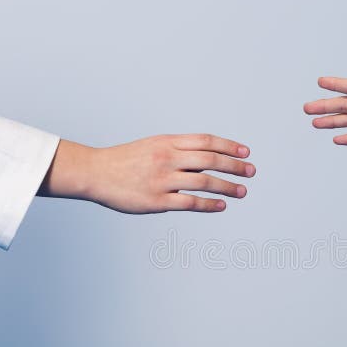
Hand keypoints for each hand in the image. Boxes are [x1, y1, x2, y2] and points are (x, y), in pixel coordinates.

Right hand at [38, 135, 256, 212]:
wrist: (95, 173)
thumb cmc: (125, 161)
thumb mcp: (153, 145)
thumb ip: (179, 150)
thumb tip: (207, 157)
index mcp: (167, 142)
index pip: (206, 141)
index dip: (228, 146)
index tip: (245, 152)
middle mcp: (167, 158)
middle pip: (210, 160)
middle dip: (234, 166)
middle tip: (251, 171)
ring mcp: (163, 180)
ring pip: (204, 181)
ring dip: (227, 187)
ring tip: (242, 191)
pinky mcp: (157, 200)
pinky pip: (190, 202)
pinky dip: (209, 204)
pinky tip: (221, 205)